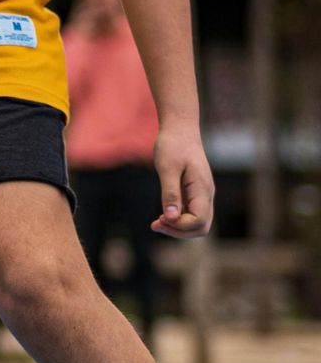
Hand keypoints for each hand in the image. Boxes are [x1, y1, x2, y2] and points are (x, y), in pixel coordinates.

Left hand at [152, 123, 213, 237]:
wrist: (180, 130)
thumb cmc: (173, 145)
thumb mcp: (167, 168)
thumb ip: (170, 193)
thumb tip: (171, 218)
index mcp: (202, 189)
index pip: (199, 221)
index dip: (179, 226)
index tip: (159, 219)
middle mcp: (207, 195)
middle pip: (201, 227)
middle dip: (180, 232)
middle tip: (156, 224)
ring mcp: (203, 195)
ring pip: (198, 223)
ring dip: (179, 228)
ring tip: (157, 223)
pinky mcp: (195, 193)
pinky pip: (192, 214)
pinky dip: (179, 220)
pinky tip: (162, 216)